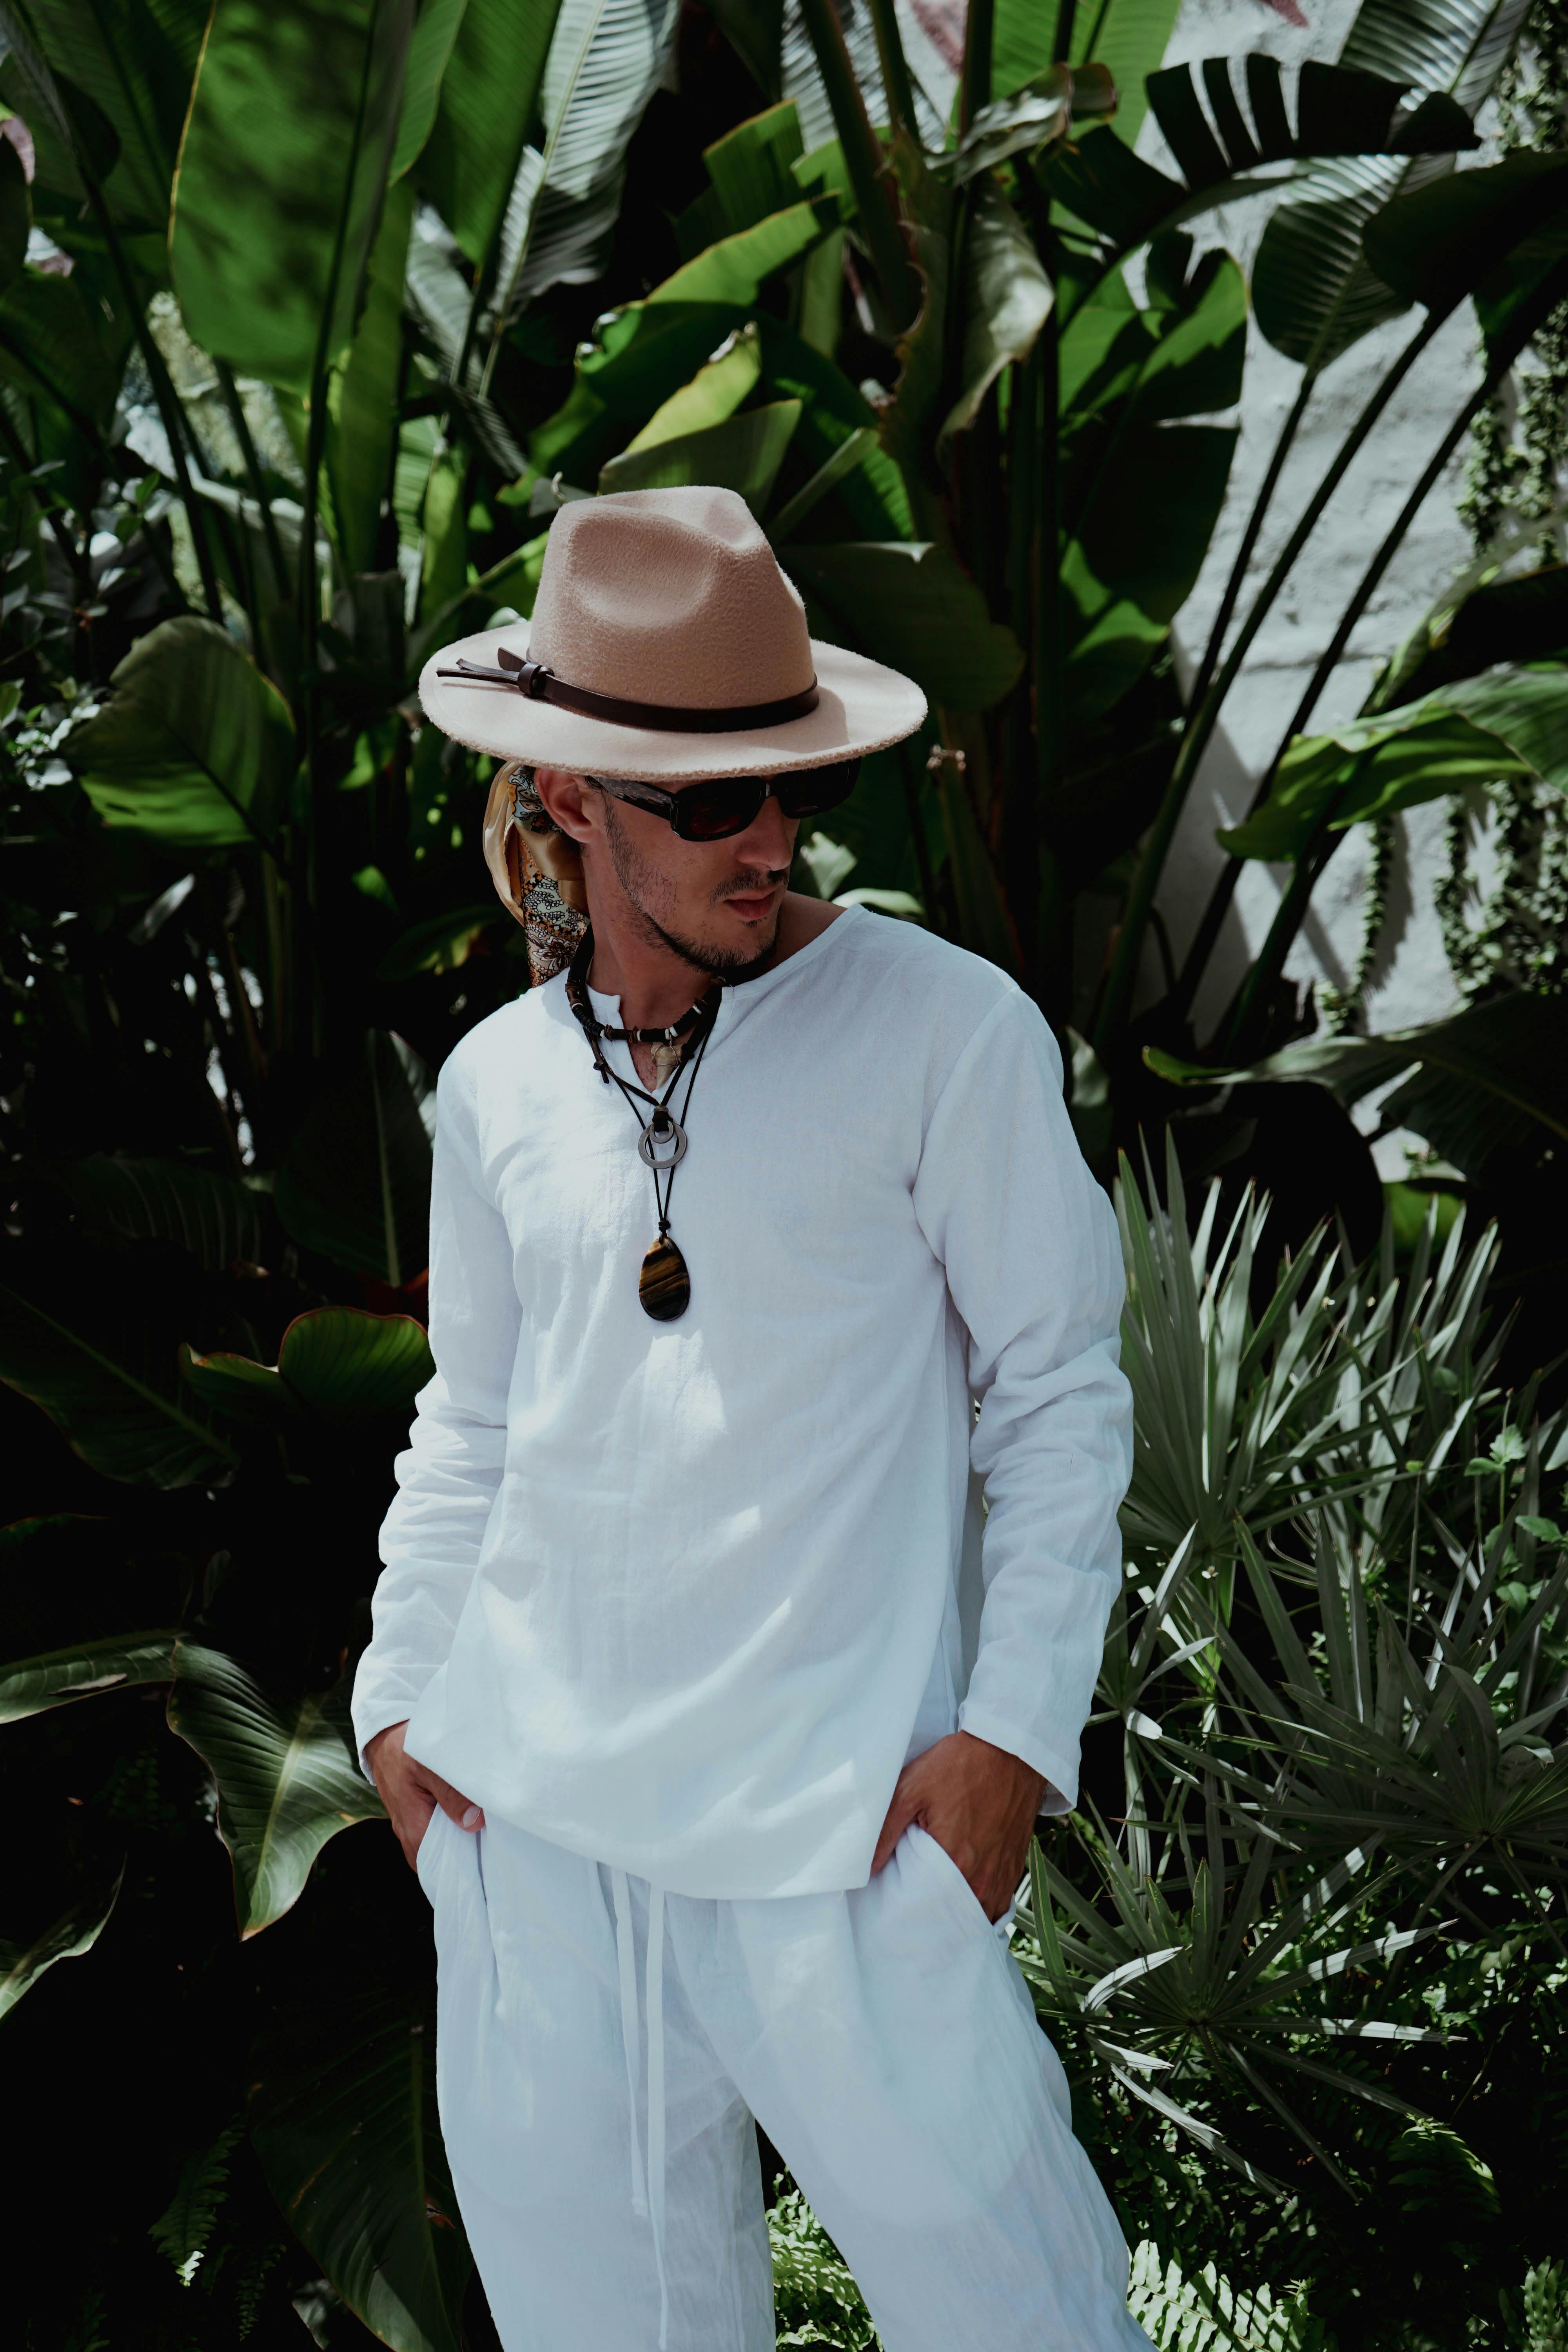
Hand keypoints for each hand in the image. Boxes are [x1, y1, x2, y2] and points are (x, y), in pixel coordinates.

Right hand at [365, 1721, 485, 1871]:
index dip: (464, 1866)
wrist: (382, 1734)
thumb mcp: (427, 1764)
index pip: (439, 1864)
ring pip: (435, 1845)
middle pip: (438, 1858)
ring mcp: (409, 1822)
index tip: (489, 1862)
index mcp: (413, 1825)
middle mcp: (408, 1831)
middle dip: (463, 1857)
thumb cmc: (403, 1747)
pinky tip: (469, 1820)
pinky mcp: (412, 1812)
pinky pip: (432, 1830)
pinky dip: (449, 1829)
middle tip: (493, 1849)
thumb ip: (450, 1793)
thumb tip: (473, 1823)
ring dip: (457, 1842)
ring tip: (485, 1836)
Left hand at [871, 1730, 1045, 1921]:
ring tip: (937, 1901)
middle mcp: (982, 1878)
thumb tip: (866, 1868)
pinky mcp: (1013, 1869)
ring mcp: (1001, 1877)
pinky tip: (962, 1893)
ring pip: (975, 1914)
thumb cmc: (959, 1766)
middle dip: (931, 1916)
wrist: (1009, 1750)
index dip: (908, 1909)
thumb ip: (886, 1830)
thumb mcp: (911, 1788)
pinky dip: (978, 1904)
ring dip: (956, 1912)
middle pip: (950, 1916)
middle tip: (913, 1905)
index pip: (924, 1908)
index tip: (895, 1903)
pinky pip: (995, 1904)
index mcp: (954, 1862)